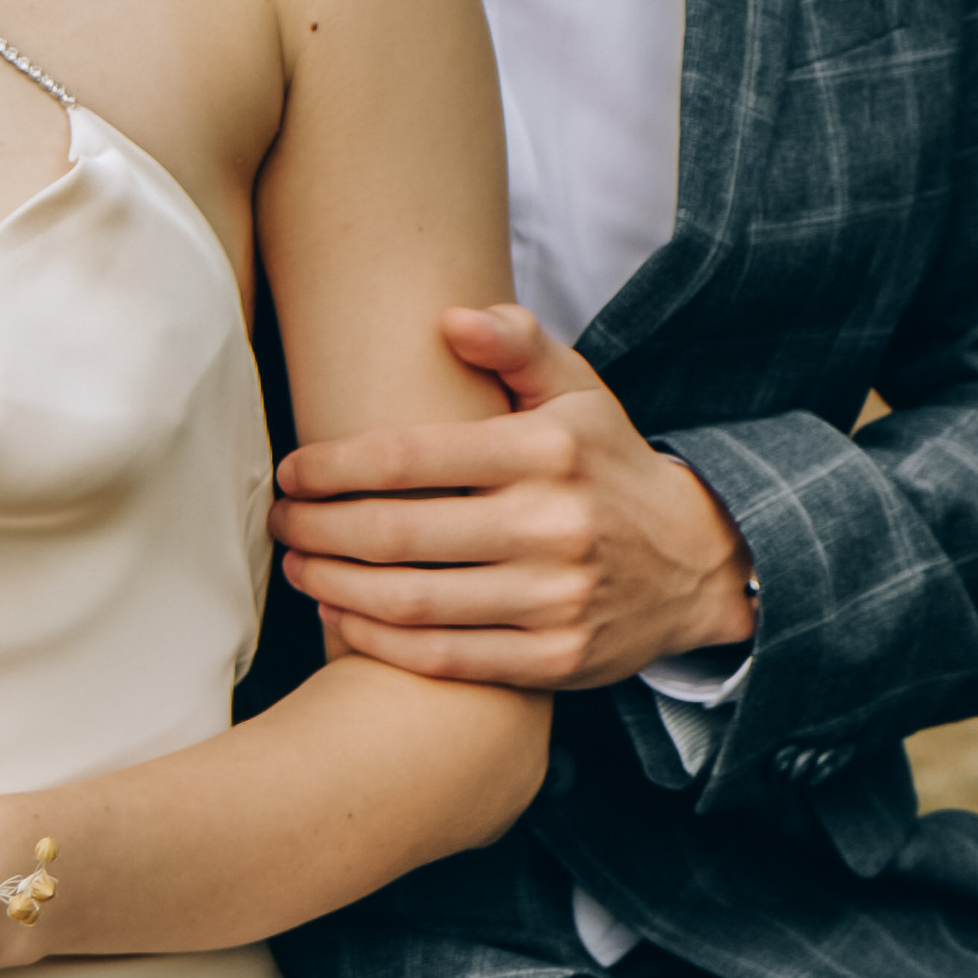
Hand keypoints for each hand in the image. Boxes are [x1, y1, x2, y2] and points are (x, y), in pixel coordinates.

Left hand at [269, 305, 755, 691]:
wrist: (698, 561)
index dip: (333, 467)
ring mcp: (556, 599)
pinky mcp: (556, 659)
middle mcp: (553, 524)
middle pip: (398, 534)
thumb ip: (516, 344)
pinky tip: (342, 620)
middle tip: (280, 524)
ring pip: (413, 602)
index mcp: (546, 450)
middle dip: (319, 529)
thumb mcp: (578, 390)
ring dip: (335, 587)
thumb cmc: (608, 465)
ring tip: (298, 569)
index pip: (409, 456)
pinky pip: (446, 658)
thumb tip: (450, 318)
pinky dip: (381, 645)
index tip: (291, 473)